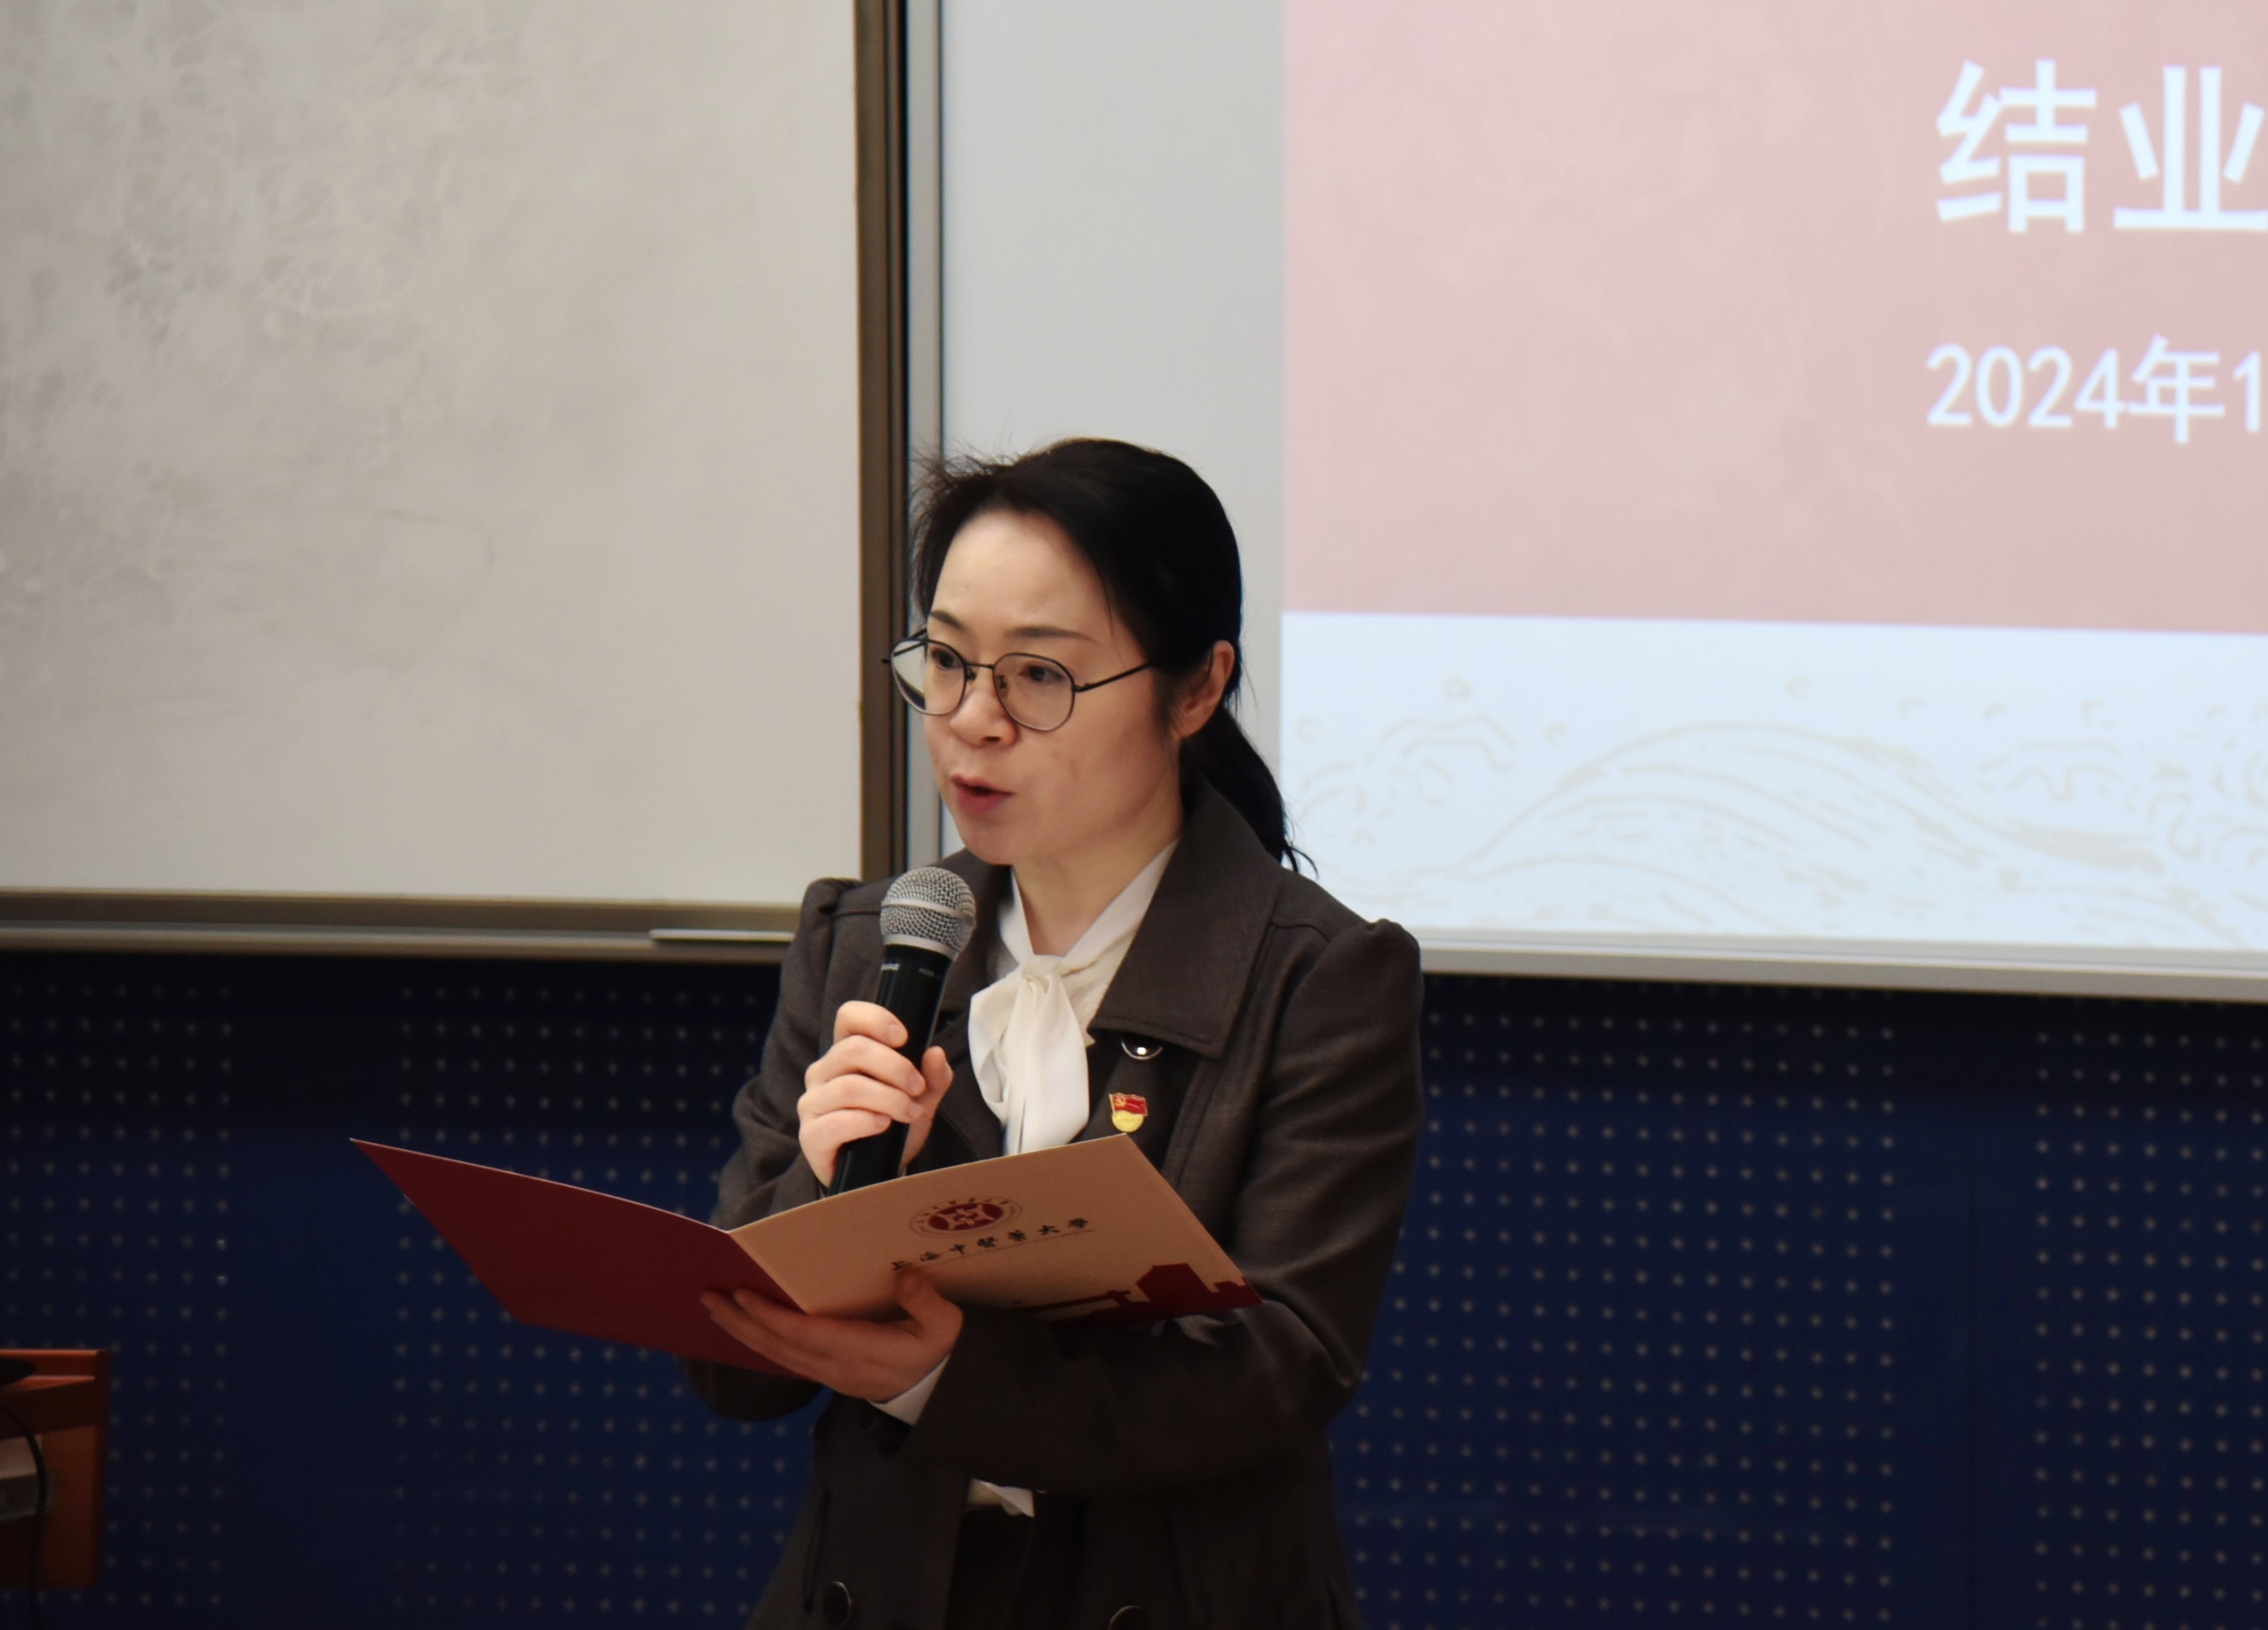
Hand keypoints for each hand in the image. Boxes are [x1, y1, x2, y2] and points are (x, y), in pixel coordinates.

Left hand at [701, 1269, 963, 1400]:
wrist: (940, 1390)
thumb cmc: (939, 1352)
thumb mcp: (945, 1327)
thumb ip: (925, 1303)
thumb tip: (906, 1275)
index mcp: (861, 1352)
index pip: (805, 1335)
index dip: (771, 1317)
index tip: (742, 1295)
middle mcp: (837, 1367)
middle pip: (778, 1346)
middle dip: (741, 1322)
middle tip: (707, 1298)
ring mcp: (829, 1375)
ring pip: (776, 1355)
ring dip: (743, 1333)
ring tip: (714, 1310)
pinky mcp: (827, 1375)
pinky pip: (785, 1359)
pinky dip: (760, 1343)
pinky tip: (744, 1329)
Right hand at [799, 1000, 952, 1186]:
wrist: (878, 1175)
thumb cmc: (894, 1128)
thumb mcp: (921, 1100)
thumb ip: (933, 1077)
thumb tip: (935, 1053)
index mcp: (846, 1054)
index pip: (848, 1017)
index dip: (875, 1019)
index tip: (903, 1037)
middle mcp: (823, 1073)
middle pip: (852, 1050)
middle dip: (895, 1067)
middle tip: (918, 1087)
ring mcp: (812, 1104)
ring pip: (849, 1086)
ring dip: (888, 1098)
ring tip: (910, 1112)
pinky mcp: (811, 1136)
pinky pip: (835, 1122)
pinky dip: (865, 1122)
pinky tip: (884, 1126)